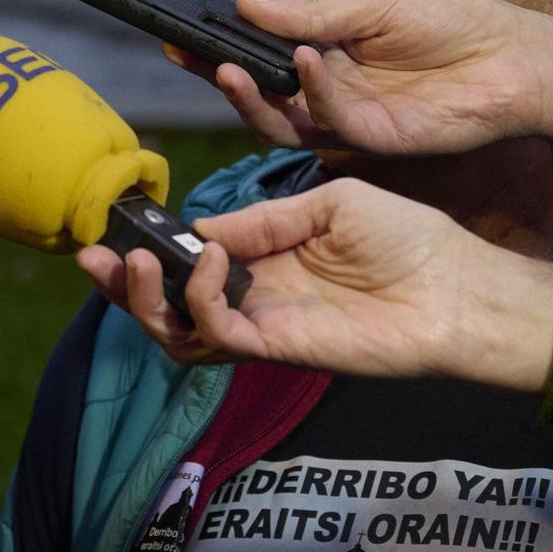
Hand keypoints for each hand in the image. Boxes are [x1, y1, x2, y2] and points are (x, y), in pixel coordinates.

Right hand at [84, 179, 552, 388]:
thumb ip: (262, 218)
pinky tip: (210, 258)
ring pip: (181, 332)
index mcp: (265, 257)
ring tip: (136, 264)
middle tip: (95, 257)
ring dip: (148, 301)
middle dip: (125, 285)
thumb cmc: (408, 238)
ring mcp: (264, 325)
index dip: (154, 244)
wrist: (458, 287)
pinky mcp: (279, 348)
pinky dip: (201, 297)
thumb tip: (199, 228)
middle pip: (170, 305)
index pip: (190, 258)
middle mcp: (255, 295)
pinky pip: (219, 334)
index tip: (127, 219)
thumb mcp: (329, 203)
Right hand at [171, 0, 552, 155]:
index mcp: (326, 57)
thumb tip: (245, 6)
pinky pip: (331, 121)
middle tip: (191, 58)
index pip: (261, 58)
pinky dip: (315, 90)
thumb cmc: (451, 22)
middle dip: (221, 80)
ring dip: (253, 97)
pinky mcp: (374, 141)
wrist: (513, 57)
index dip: (221, 53)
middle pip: (260, 96)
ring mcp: (349, 120)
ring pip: (283, 122)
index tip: (183, 39)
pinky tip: (309, 62)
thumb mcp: (371, 5)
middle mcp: (329, 93)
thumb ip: (308, 15)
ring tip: (232, 69)